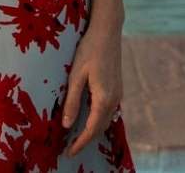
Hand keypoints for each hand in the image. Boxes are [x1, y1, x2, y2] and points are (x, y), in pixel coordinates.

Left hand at [60, 21, 123, 157]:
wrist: (108, 31)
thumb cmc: (89, 49)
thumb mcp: (76, 75)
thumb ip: (72, 101)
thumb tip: (66, 125)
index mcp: (104, 98)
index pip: (92, 129)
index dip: (80, 143)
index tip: (69, 153)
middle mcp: (114, 99)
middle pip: (100, 128)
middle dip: (86, 140)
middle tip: (70, 149)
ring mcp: (118, 94)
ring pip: (106, 120)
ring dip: (93, 131)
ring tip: (77, 137)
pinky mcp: (117, 88)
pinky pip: (108, 111)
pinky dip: (98, 120)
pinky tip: (88, 119)